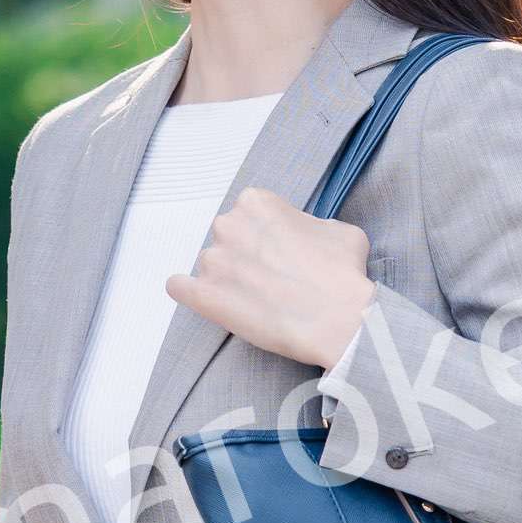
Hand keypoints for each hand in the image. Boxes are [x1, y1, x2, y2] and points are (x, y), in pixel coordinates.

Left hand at [163, 187, 376, 369]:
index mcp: (257, 202)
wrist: (337, 320)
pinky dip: (190, 293)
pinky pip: (179, 287)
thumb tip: (304, 234)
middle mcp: (229, 225)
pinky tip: (210, 301)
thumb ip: (310, 224)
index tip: (281, 253)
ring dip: (227, 279)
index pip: (250, 213)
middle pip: (228, 237)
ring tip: (256, 300)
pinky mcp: (203, 296)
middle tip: (270, 278)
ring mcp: (213, 261)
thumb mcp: (339, 229)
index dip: (268, 235)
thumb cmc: (342, 274)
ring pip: (211, 265)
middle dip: (245, 256)